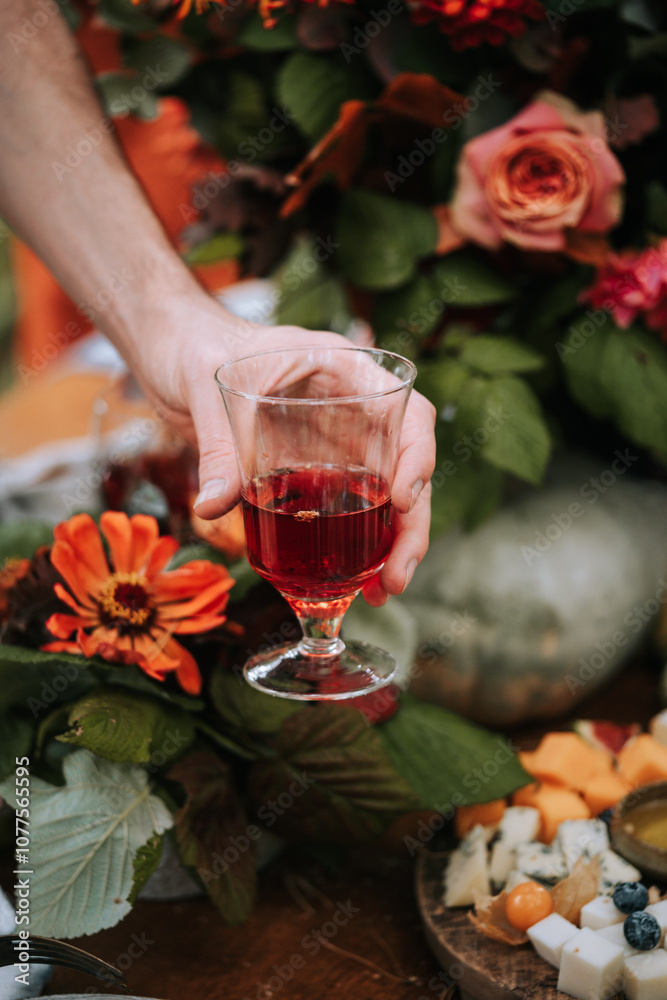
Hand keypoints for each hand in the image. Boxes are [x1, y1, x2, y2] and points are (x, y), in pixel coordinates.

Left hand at [126, 289, 435, 602]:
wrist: (173, 351)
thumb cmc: (196, 346)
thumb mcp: (206, 387)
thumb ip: (216, 443)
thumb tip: (214, 505)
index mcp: (344, 372)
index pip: (406, 412)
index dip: (416, 458)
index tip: (399, 501)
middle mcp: (353, 410)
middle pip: (406, 468)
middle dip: (411, 526)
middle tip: (397, 577)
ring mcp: (337, 442)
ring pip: (385, 495)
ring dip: (391, 544)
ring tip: (383, 592)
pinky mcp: (314, 470)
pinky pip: (347, 507)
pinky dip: (355, 544)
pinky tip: (355, 581)